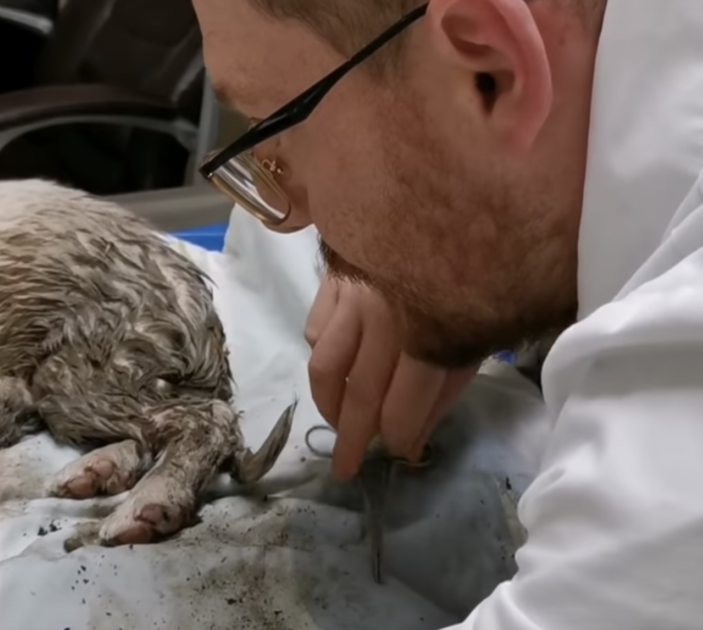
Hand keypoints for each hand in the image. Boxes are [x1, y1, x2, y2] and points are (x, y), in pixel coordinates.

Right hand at [305, 276, 476, 479]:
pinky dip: (320, 350)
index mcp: (431, 334)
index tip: (400, 452)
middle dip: (352, 438)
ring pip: (324, 361)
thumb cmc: (493, 265)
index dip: (398, 437)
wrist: (468, 196)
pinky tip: (334, 362)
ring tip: (336, 420)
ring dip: (327, 401)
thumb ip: (449, 384)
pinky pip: (317, 322)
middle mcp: (385, 318)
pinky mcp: (339, 272)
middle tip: (345, 469)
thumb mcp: (488, 331)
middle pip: (358, 392)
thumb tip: (415, 433)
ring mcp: (356, 293)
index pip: (400, 405)